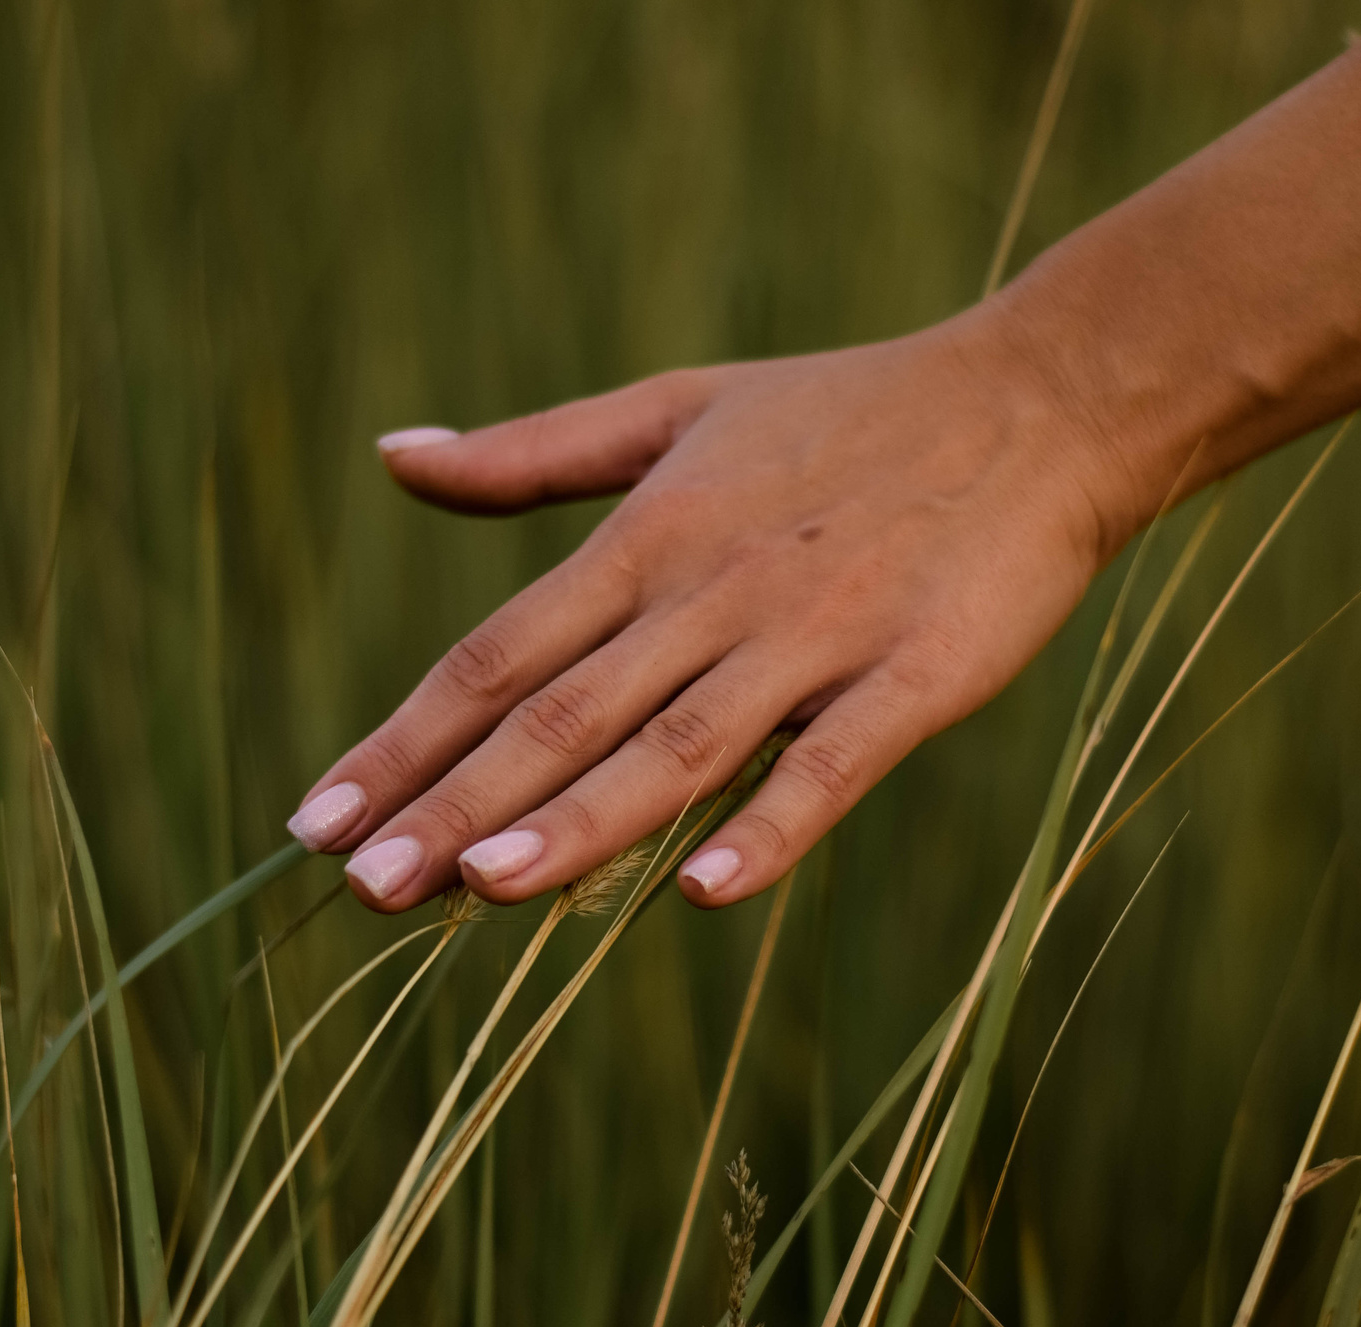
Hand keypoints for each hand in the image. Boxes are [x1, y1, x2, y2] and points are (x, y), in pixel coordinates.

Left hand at [287, 305, 1141, 910]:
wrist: (1045, 399)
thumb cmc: (852, 413)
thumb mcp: (677, 408)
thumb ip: (532, 456)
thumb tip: (393, 456)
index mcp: (648, 534)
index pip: (497, 656)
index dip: (404, 742)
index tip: (315, 824)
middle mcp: (713, 589)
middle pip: (563, 711)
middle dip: (456, 803)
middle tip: (364, 888)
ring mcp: (814, 636)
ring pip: (676, 743)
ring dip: (579, 819)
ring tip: (482, 888)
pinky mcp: (916, 675)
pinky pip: (832, 762)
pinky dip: (771, 825)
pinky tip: (704, 893)